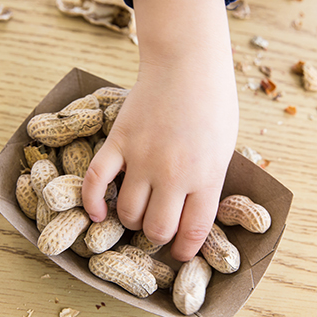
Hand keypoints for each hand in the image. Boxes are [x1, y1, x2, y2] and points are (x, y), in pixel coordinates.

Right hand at [81, 0, 238, 261]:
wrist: (187, 63)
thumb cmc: (213, 103)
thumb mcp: (224, 146)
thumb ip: (209, 181)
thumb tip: (195, 213)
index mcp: (206, 176)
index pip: (193, 231)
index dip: (184, 250)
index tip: (178, 254)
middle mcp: (174, 173)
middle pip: (157, 228)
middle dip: (156, 236)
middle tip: (155, 229)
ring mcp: (143, 157)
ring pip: (127, 212)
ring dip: (129, 220)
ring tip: (134, 213)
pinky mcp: (119, 141)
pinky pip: (95, 181)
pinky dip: (91, 202)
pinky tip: (96, 212)